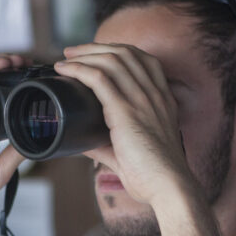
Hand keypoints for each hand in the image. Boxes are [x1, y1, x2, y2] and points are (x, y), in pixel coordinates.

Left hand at [54, 43, 193, 206]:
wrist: (169, 188)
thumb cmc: (154, 177)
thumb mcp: (131, 154)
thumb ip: (106, 146)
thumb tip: (82, 144)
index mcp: (162, 100)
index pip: (143, 60)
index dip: (117, 51)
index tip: (95, 56)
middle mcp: (155, 94)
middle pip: (125, 53)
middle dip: (96, 47)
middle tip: (72, 52)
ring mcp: (142, 100)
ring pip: (111, 59)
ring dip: (85, 54)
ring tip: (66, 57)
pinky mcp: (126, 111)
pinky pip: (99, 78)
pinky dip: (79, 69)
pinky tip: (66, 69)